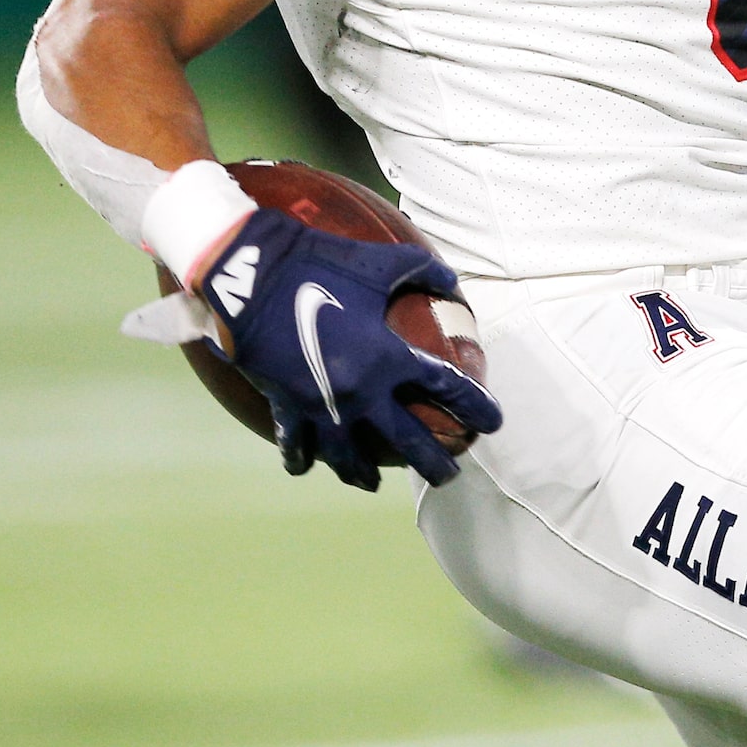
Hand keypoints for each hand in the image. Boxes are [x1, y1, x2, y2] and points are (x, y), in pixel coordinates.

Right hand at [195, 209, 500, 491]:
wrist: (253, 276)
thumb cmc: (321, 262)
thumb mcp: (379, 263)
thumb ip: (423, 272)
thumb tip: (452, 281)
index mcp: (388, 357)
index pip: (447, 388)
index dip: (475, 406)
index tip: (493, 422)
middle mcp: (361, 392)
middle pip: (408, 442)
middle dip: (434, 464)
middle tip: (450, 475)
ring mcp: (322, 407)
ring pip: (350, 459)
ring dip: (364, 474)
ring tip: (375, 484)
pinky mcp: (286, 408)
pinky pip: (298, 446)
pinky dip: (304, 458)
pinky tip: (309, 465)